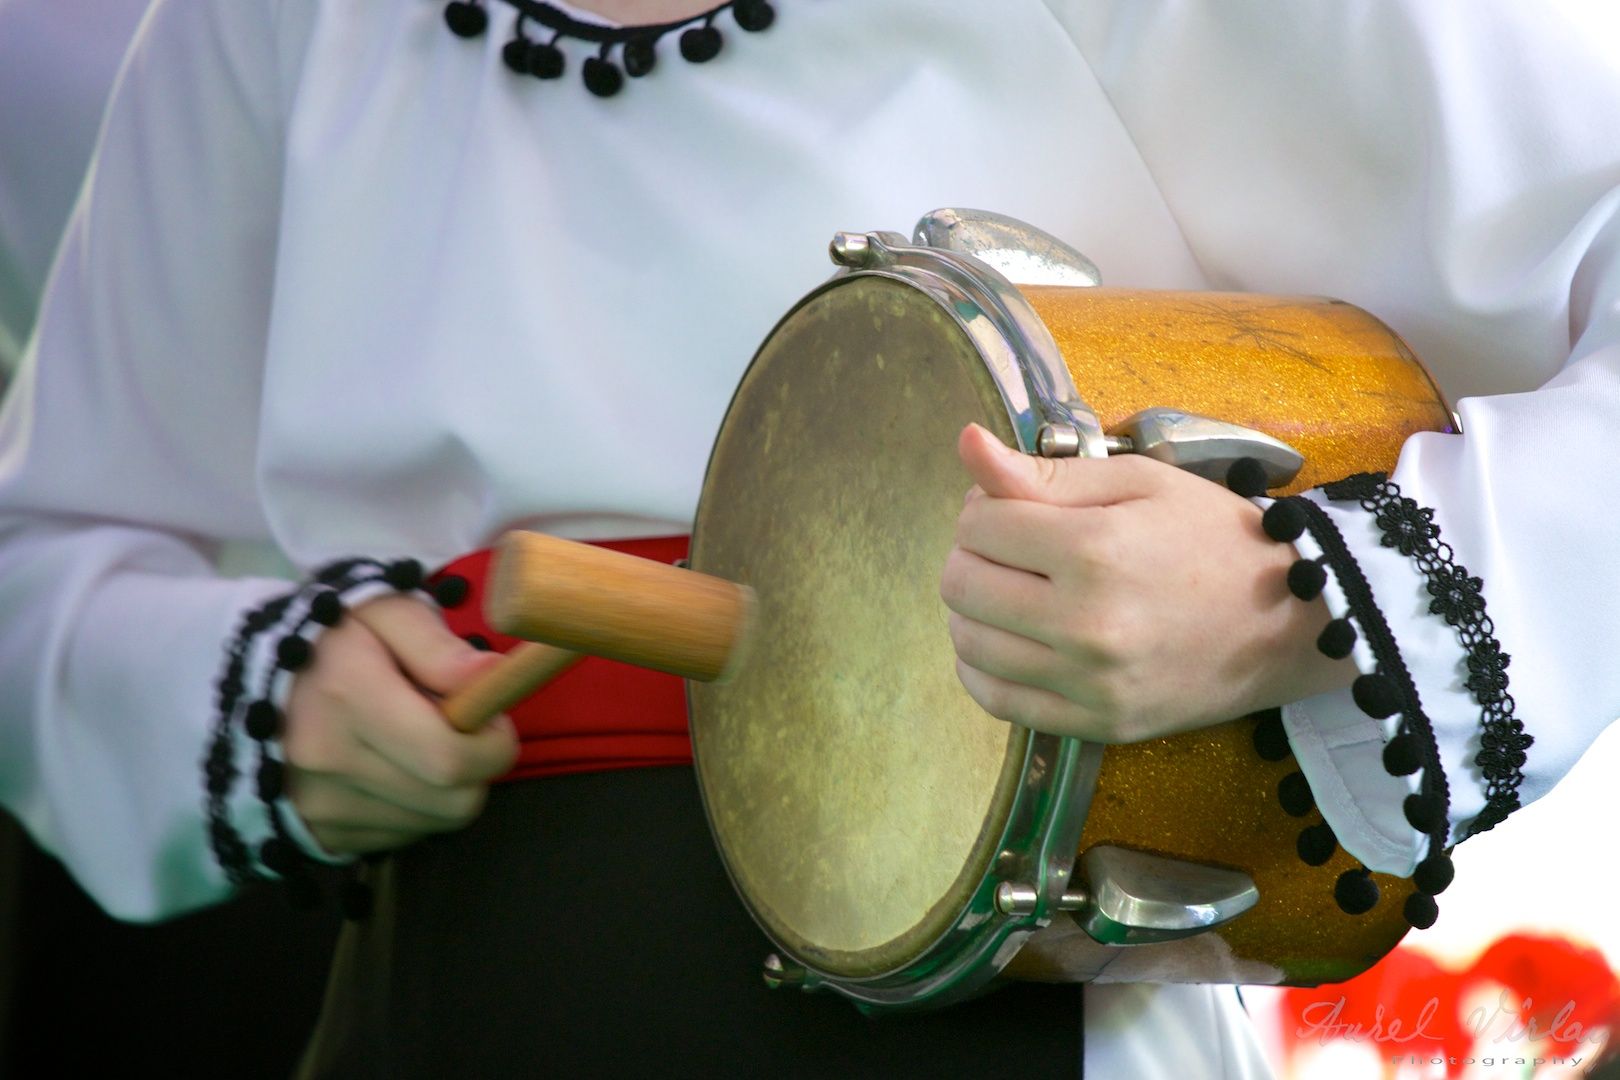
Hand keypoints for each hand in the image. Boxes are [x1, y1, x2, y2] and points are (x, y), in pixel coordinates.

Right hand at [282, 594, 519, 854]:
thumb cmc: (333, 638)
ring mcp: (320, 806)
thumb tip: (490, 676)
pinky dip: (415, 808)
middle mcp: (329, 761)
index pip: (450, 758)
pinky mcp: (319, 835)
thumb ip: (438, 647)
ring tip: (420, 745)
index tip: (490, 718)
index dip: (493, 744)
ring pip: (434, 822)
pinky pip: (403, 837)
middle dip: (479, 767)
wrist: (243, 680)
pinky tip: (394, 770)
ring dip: (447, 789)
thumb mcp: (385, 612)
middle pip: (454, 801)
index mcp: (348, 697)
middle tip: (461, 729)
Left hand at [940, 423, 1349, 742]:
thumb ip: (1047, 472)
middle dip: (972, 555)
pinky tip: (1011, 641)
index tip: (1011, 508)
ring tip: (1011, 591)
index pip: (979, 525)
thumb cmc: (1214, 539)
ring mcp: (1089, 683)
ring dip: (973, 610)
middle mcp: (1085, 624)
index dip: (984, 508)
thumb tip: (967, 445)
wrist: (1289, 624)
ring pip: (970, 644)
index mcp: (1096, 551)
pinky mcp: (1095, 724)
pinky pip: (996, 699)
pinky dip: (983, 668)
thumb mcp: (1139, 483)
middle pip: (962, 584)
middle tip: (1010, 548)